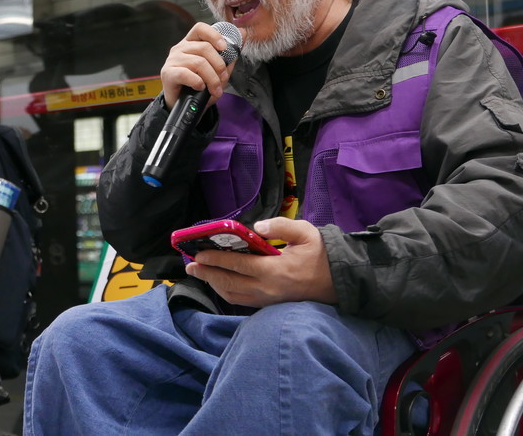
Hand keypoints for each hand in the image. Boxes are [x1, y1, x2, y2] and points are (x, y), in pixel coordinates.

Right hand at [160, 22, 239, 110]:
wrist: (186, 106)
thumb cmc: (201, 86)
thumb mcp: (218, 70)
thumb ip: (229, 54)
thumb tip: (243, 33)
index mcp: (192, 43)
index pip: (200, 28)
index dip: (214, 35)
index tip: (224, 48)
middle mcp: (180, 48)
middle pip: (204, 48)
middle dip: (219, 65)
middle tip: (223, 79)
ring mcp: (173, 60)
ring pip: (198, 63)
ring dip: (211, 79)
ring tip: (215, 89)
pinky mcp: (168, 73)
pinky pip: (186, 74)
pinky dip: (197, 82)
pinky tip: (200, 88)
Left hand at [185, 217, 336, 306]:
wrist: (341, 281)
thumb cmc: (322, 254)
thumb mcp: (306, 232)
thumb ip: (281, 226)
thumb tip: (257, 227)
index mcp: (274, 270)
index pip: (236, 264)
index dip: (215, 258)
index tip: (198, 253)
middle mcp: (267, 288)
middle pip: (228, 283)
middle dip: (207, 273)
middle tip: (190, 265)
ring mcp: (268, 300)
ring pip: (233, 295)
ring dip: (214, 284)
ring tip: (200, 273)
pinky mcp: (270, 305)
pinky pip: (243, 301)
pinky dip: (227, 293)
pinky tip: (220, 284)